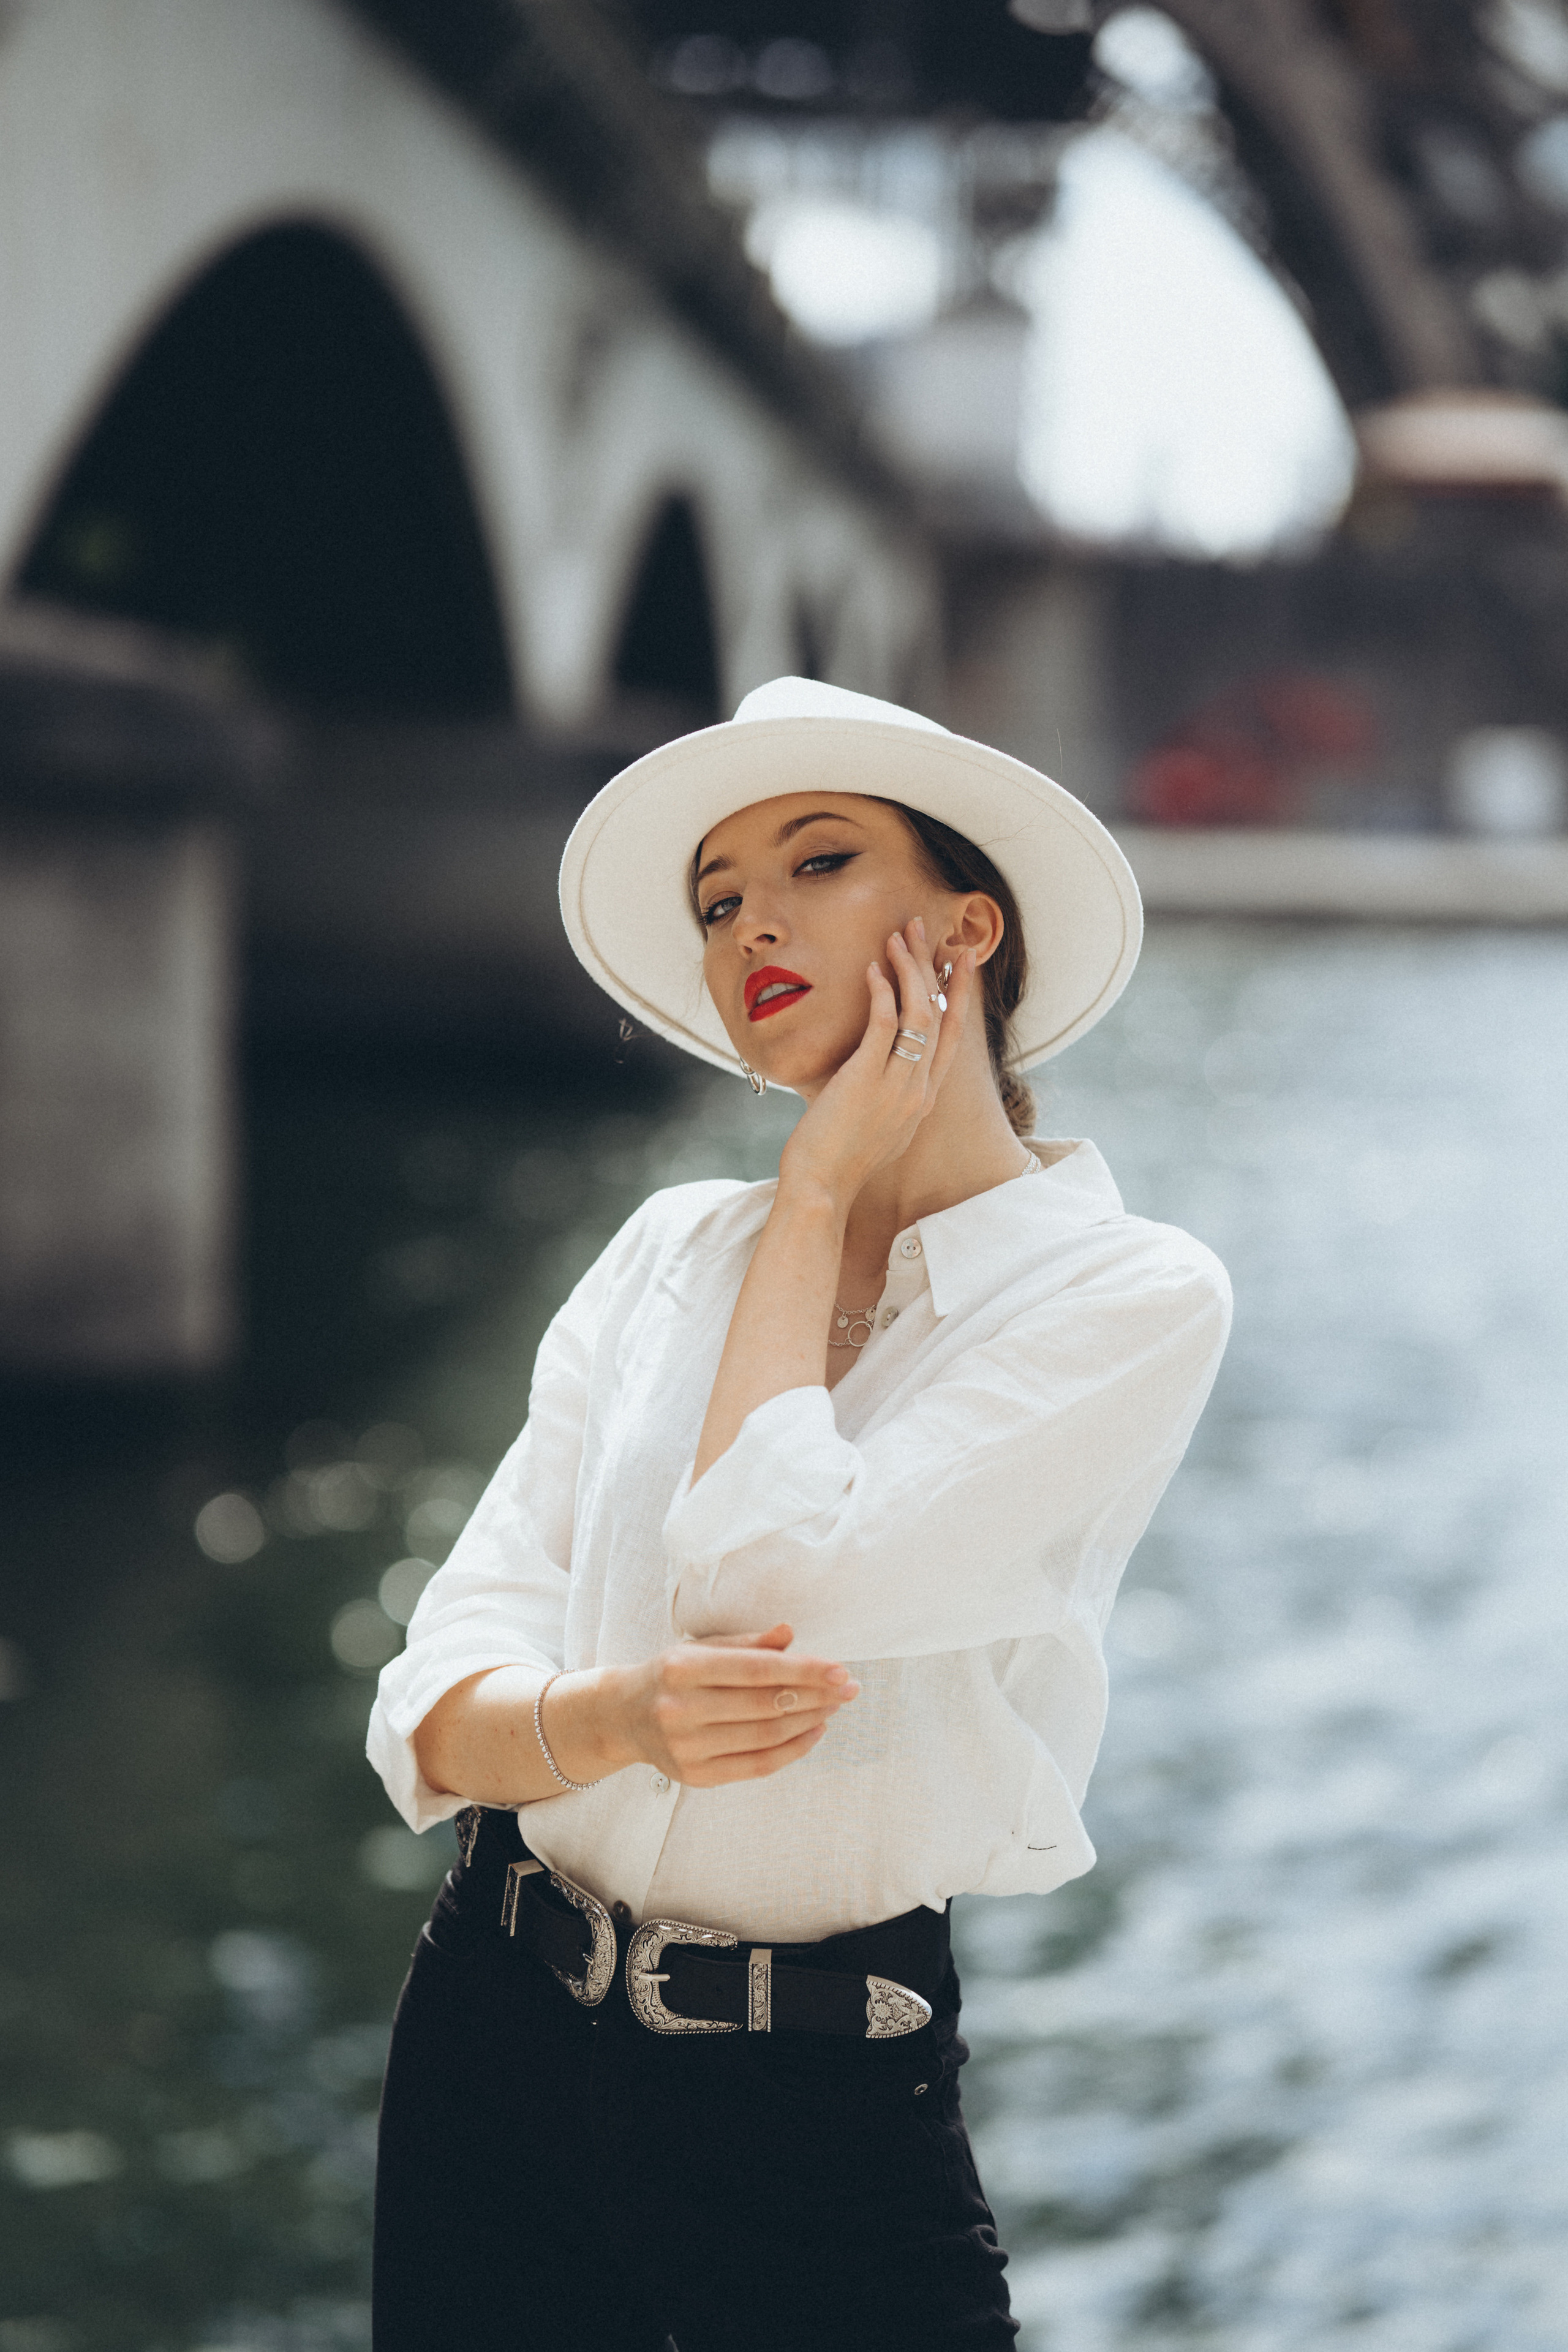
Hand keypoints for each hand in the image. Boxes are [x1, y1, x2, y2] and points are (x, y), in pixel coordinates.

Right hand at [589, 1622, 858, 1787]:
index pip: (755, 1670)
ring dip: (809, 1722)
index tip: (840, 1670)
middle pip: (765, 1706)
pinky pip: (756, 1766)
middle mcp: (680, 1709)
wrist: (623, 1715)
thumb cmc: (672, 1674)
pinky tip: (813, 1733)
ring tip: (833, 1707)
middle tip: (848, 1689)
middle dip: (816, 1696)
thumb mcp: (701, 1647)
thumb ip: (747, 1643)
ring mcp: (686, 1747)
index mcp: (682, 1667)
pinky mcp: (695, 1776)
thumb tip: (789, 1634)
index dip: (803, 1670)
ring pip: (764, 1737)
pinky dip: (792, 1751)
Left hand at [778, 918, 976, 1215]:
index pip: (953, 1037)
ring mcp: (897, 1085)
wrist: (821, 1188)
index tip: (961, 960)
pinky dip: (882, 992)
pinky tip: (872, 969)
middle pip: (939, 1015)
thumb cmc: (836, 1159)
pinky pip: (884, 1024)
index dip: (959, 994)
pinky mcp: (867, 1080)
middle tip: (925, 929)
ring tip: (897, 937)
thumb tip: (871, 1068)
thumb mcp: (874, 1125)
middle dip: (934, 967)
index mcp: (923, 1099)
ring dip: (909, 970)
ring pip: (918, 1014)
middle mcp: (919, 1090)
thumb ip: (883, 1093)